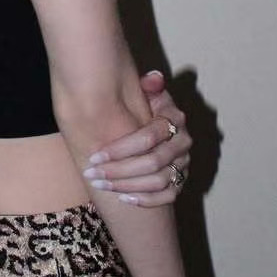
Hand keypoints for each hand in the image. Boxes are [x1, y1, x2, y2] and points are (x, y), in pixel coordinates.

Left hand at [82, 70, 190, 206]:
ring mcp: (183, 162)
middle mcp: (183, 142)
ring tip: (101, 185)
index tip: (95, 155)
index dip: (121, 148)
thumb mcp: (143, 94)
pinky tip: (123, 199)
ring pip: (159, 181)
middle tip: (92, 174)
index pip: (149, 138)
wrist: (148, 130)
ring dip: (127, 186)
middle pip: (153, 162)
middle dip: (118, 170)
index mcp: (174, 119)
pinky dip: (146, 199)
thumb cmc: (140, 110)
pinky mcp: (181, 180)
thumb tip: (153, 77)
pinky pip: (169, 195)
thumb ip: (147, 86)